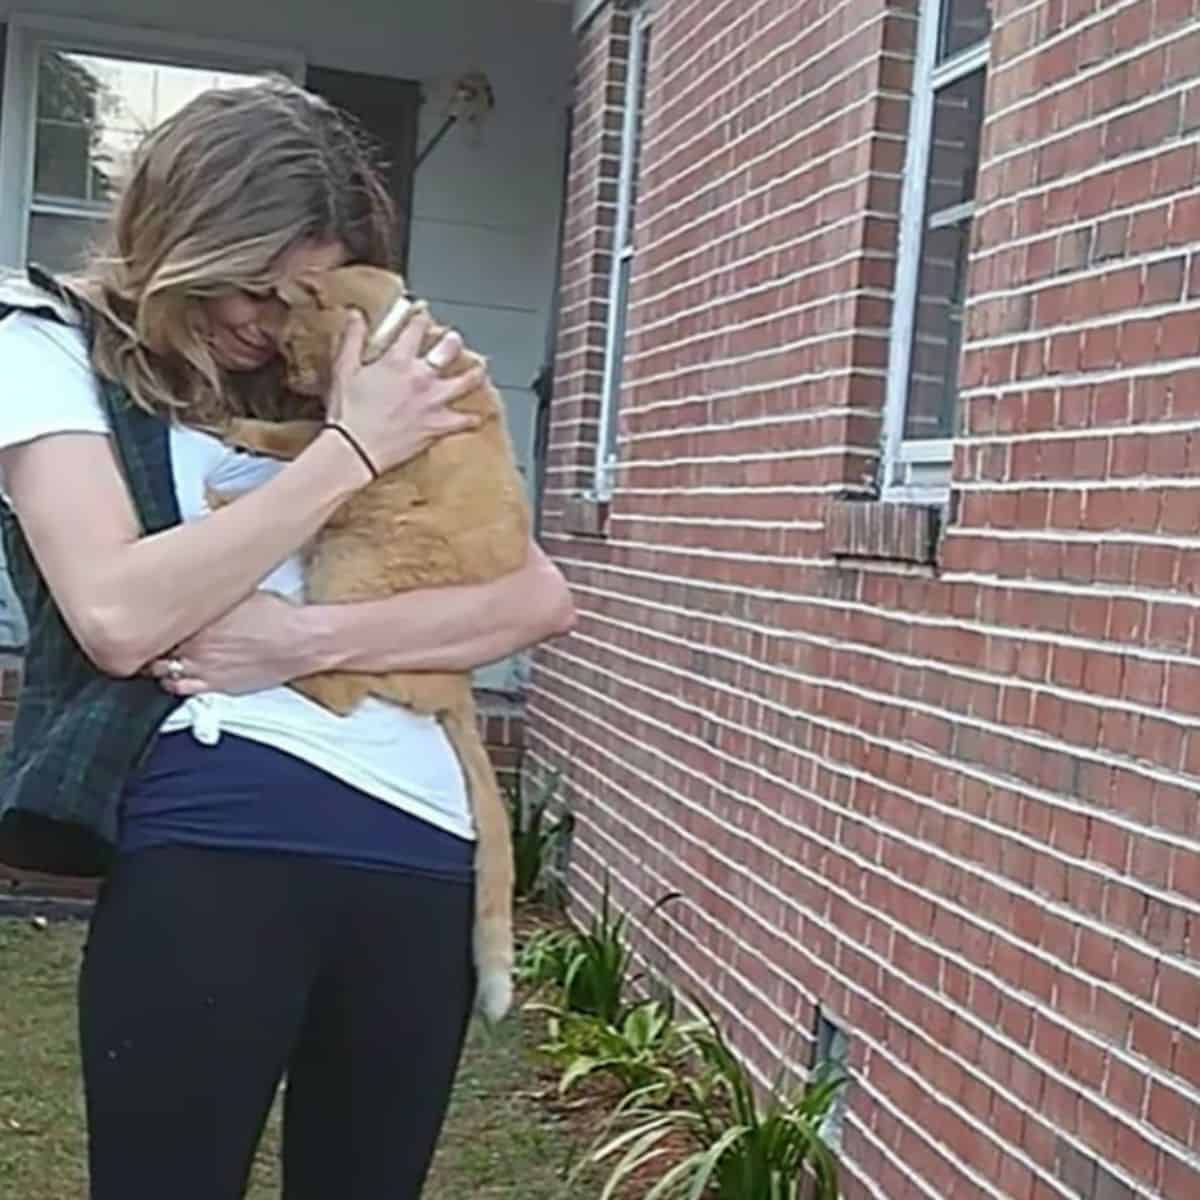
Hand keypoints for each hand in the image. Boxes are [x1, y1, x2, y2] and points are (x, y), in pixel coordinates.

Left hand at [147, 592, 309, 696]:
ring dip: (158, 666)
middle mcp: (194, 649)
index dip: (146, 620)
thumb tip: (194, 587)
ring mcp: (204, 671)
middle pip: (152, 651)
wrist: (299, 641)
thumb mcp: (235, 593)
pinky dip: (175, 683)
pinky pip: (183, 690)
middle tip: (145, 638)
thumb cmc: (276, 617)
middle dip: (147, 645)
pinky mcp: (218, 687)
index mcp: (195, 623)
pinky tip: (175, 676)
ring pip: (163, 673)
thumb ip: (207, 594)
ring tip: (156, 658)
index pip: (153, 625)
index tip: (144, 616)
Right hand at [326, 309, 485, 474]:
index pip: (416, 328)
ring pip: (464, 382)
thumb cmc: (348, 412)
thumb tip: (356, 314)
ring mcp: (433, 401)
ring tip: (480, 369)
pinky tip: (477, 417)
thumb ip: (352, 339)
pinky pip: (463, 421)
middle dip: (452, 341)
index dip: (421, 316)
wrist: (356, 449)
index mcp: (398, 360)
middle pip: (447, 350)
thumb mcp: (344, 369)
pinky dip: (471, 419)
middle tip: (453, 339)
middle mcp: (421, 377)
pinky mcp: (438, 425)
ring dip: (474, 374)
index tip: (423, 312)